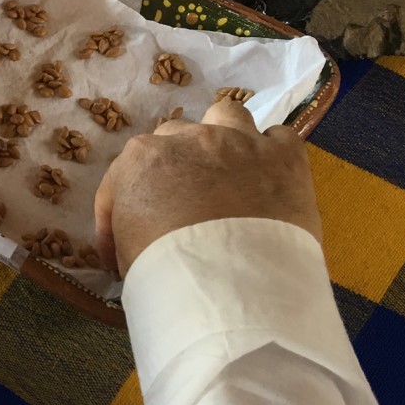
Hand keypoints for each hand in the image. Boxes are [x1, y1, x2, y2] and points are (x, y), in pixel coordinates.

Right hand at [94, 99, 322, 276]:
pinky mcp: (284, 156)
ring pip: (226, 116)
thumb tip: (141, 242)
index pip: (122, 179)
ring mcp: (239, 142)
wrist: (231, 288)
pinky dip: (270, 154)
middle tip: (182, 207)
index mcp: (140, 161)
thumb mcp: (126, 255)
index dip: (120, 213)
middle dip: (175, 168)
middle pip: (175, 139)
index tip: (125, 247)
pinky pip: (278, 137)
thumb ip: (129, 233)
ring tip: (226, 170)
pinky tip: (268, 178)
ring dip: (222, 138)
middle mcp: (189, 139)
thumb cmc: (165, 274)